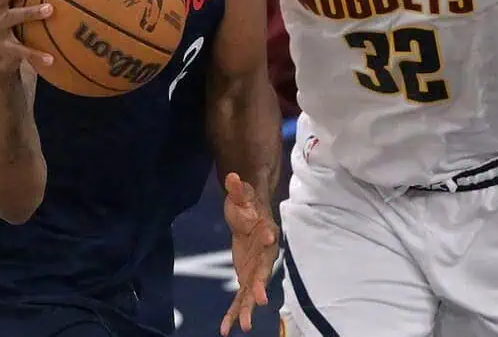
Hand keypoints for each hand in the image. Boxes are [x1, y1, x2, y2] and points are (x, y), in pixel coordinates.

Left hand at [220, 173, 278, 335]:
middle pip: (264, 270)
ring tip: (244, 325)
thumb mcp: (242, 195)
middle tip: (259, 298)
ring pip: (252, 290)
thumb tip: (232, 176)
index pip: (269, 236)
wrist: (250, 216)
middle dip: (261, 284)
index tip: (271, 240)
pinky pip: (240, 298)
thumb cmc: (248, 204)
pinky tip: (225, 329)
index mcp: (267, 232)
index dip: (269, 239)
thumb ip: (238, 188)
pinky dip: (233, 313)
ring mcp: (256, 268)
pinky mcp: (246, 278)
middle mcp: (265, 254)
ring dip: (248, 307)